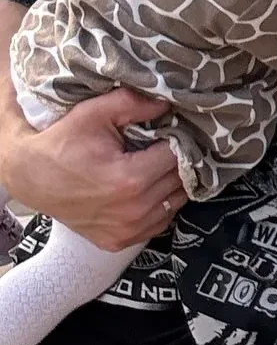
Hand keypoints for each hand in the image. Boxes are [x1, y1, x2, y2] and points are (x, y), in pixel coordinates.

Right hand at [0, 84, 184, 250]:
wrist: (30, 177)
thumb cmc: (62, 144)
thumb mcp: (93, 114)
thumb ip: (132, 103)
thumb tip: (167, 103)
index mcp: (131, 180)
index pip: (178, 157)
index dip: (177, 141)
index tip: (169, 132)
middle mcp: (133, 211)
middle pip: (179, 181)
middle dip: (175, 162)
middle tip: (162, 148)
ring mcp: (127, 231)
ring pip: (175, 203)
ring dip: (171, 185)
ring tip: (153, 168)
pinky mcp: (119, 241)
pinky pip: (158, 223)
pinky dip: (158, 207)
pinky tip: (145, 190)